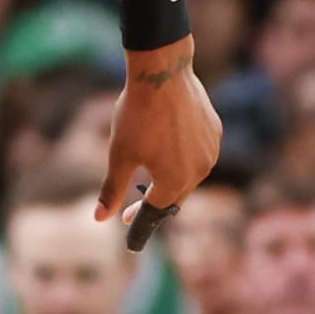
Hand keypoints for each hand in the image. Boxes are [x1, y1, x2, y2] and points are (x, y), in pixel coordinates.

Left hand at [97, 36, 221, 247]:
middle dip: (152, 204)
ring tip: (149, 176)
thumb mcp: (119, 154)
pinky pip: (197, 153)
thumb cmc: (136, 115)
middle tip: (130, 210)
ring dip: (168, 180)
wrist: (162, 74)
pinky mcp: (214, 132)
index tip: (130, 239)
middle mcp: (199, 171)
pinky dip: (181, 157)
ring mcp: (210, 151)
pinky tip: (167, 148)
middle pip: (174, 197)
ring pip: (188, 175)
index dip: (140, 226)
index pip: (155, 213)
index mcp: (174, 182)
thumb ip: (112, 189)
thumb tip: (100, 219)